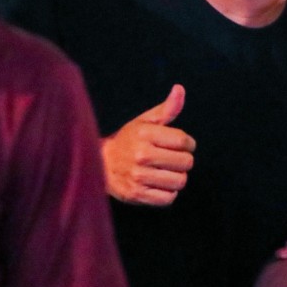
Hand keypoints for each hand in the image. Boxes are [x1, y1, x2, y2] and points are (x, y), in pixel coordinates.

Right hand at [101, 85, 195, 206]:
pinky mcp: (136, 194)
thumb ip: (167, 108)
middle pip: (186, 162)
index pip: (185, 141)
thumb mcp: (145, 121)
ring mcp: (138, 176)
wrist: (99, 164)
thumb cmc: (128, 140)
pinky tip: (158, 184)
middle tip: (171, 159)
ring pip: (179, 181)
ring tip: (165, 172)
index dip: (188, 144)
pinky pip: (168, 198)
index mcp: (145, 134)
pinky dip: (168, 193)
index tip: (179, 145)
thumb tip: (180, 89)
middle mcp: (141, 155)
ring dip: (176, 177)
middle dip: (183, 161)